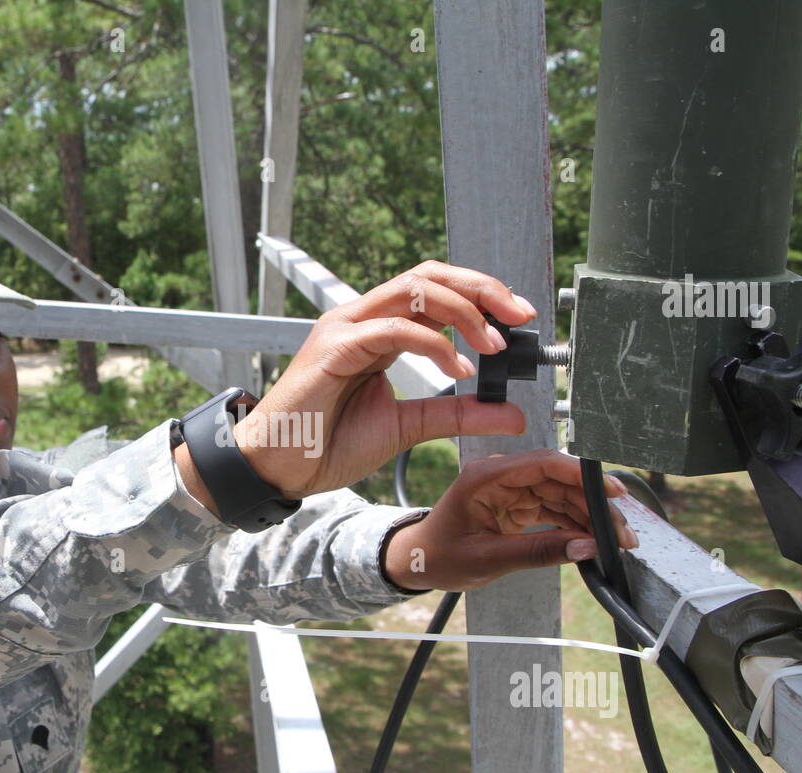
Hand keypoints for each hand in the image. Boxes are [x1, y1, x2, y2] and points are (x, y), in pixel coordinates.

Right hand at [232, 260, 537, 499]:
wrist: (282, 468)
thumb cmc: (329, 443)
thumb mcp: (410, 427)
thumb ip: (458, 414)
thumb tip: (511, 413)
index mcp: (379, 329)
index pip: (436, 289)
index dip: (481, 295)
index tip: (519, 319)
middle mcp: (362, 318)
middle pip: (429, 275)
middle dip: (481, 288)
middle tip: (519, 316)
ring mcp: (345, 328)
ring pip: (413, 289)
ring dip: (463, 311)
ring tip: (491, 346)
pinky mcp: (333, 347)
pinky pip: (392, 329)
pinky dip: (433, 344)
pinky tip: (456, 368)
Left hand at [381, 450, 639, 591]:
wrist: (419, 563)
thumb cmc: (439, 556)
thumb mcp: (487, 559)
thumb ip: (537, 553)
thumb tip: (586, 548)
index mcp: (486, 477)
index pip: (543, 463)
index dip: (581, 476)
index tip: (611, 493)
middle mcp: (501, 477)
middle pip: (559, 480)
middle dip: (595, 505)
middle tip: (623, 532)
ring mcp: (511, 491)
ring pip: (562, 496)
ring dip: (590, 517)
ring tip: (618, 541)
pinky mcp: (517, 506)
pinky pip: (554, 510)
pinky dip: (576, 524)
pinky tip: (595, 539)